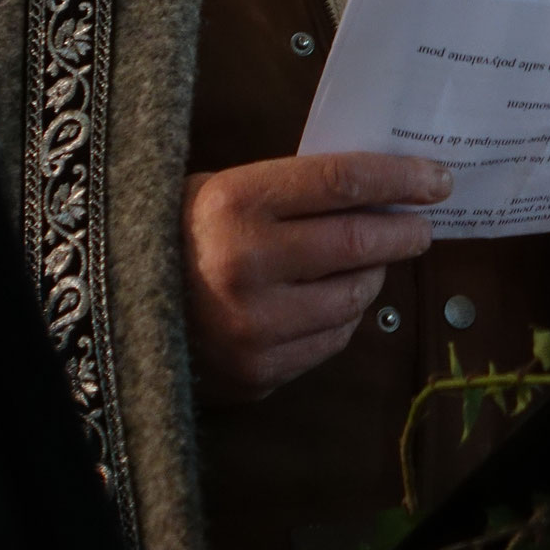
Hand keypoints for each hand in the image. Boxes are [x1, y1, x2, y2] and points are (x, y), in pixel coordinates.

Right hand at [182, 151, 450, 402]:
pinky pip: (329, 342)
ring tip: (374, 261)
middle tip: (422, 223)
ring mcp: (254, 327)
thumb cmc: (180, 234)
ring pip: (353, 298)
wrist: (113, 311)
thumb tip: (377, 187)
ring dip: (375, 276)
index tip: (437, 178)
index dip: (399, 177)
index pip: (341, 181)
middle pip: (358, 242)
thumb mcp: (224, 189)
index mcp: (237, 202)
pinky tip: (338, 299)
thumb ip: (293, 191)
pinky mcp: (258, 373)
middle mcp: (247, 265)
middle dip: (404, 231)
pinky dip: (345, 317)